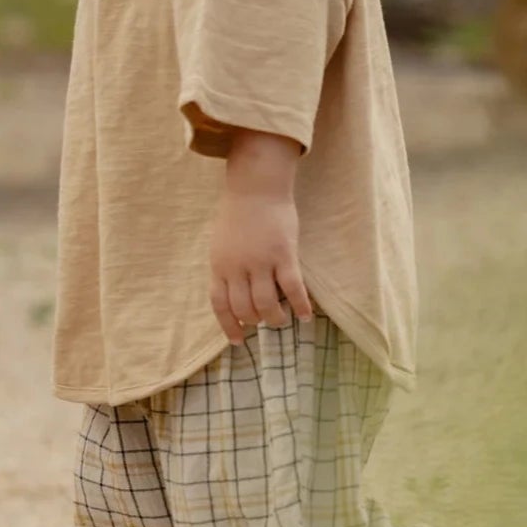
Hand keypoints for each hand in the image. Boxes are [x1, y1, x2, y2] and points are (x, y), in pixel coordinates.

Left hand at [208, 186, 313, 344]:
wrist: (256, 186)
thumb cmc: (238, 213)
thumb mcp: (222, 243)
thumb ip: (226, 268)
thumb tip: (234, 294)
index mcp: (220, 265)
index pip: (221, 305)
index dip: (228, 326)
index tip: (238, 340)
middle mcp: (238, 267)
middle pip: (244, 309)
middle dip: (255, 321)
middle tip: (264, 320)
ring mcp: (261, 262)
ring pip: (266, 304)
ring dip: (275, 317)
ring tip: (282, 318)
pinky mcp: (284, 255)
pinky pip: (293, 288)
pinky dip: (300, 305)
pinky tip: (305, 316)